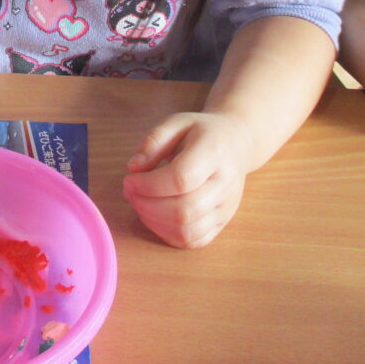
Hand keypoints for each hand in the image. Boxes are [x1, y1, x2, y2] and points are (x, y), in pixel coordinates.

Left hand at [122, 111, 249, 248]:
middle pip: (184, 210)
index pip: (181, 179)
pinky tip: (154, 216)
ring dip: (154, 222)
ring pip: (188, 231)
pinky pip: (194, 240)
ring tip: (139, 203)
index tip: (129, 179)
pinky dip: (168, 234)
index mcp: (214, 153)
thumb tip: (133, 168)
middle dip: (146, 206)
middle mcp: (225, 185)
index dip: (149, 185)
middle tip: (129, 192)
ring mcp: (226, 208)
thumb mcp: (176, 122)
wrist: (235, 143)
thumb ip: (153, 141)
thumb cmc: (201, 131)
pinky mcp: (222, 223)